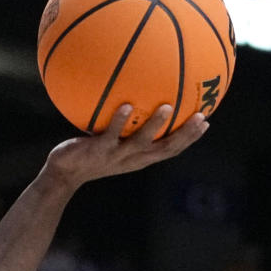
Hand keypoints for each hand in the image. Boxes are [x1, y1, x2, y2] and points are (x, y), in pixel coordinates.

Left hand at [43, 104, 208, 191]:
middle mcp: (131, 159)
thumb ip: (127, 125)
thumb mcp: (112, 140)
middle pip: (164, 149)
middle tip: (200, 117)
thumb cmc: (89, 153)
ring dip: (155, 126)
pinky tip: (127, 106)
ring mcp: (115, 156)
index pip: (170, 149)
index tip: (206, 121)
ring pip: (140, 143)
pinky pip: (110, 135)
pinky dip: (119, 122)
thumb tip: (136, 97)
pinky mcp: (97, 151)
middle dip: (184, 135)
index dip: (189, 138)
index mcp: (139, 157)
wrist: (63, 173)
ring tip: (167, 108)